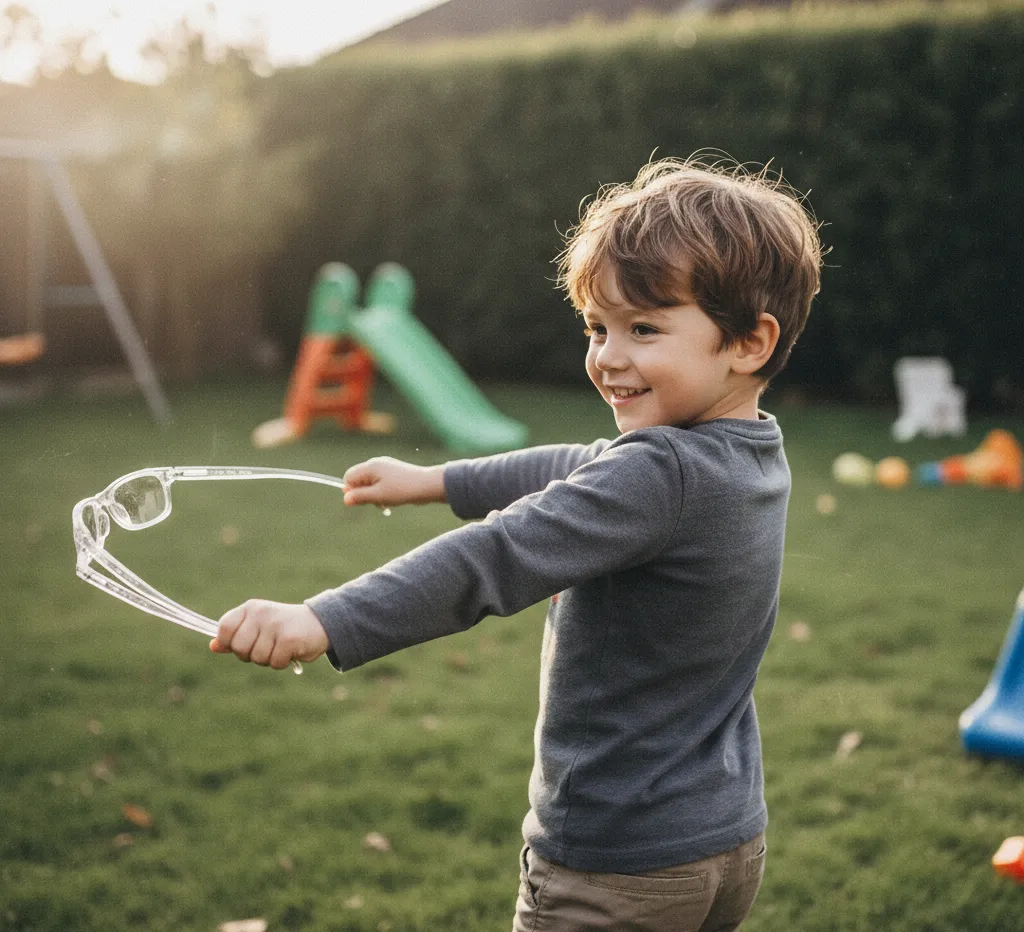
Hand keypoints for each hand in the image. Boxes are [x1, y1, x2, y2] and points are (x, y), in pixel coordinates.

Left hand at [211, 600, 328, 669]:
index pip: (224, 629)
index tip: (243, 644)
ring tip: (281, 647)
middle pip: (239, 648)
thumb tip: (213, 646)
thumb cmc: (284, 628)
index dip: (229, 643)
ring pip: (257, 658)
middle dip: (251, 655)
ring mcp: (274, 625)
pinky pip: (275, 663)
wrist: (320, 623)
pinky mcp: (289, 638)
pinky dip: (282, 662)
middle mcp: (261, 614)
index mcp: (250, 609)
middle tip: (266, 648)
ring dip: (269, 659)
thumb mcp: (258, 627)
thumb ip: (236, 636)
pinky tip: (291, 651)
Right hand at [342, 456, 445, 506]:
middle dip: (364, 494)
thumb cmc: (402, 490)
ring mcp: (386, 467)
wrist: (427, 485)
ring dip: (374, 495)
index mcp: (370, 467)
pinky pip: (381, 483)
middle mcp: (376, 463)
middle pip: (359, 480)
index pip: (349, 476)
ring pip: (370, 483)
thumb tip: (345, 498)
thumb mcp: (378, 496)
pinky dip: (383, 492)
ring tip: (387, 502)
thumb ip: (360, 497)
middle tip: (377, 503)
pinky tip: (393, 499)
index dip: (351, 490)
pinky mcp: (394, 472)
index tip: (361, 501)